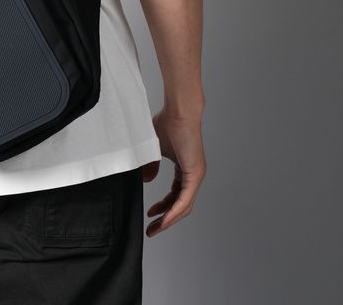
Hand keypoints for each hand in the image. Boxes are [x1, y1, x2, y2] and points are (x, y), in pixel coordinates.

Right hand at [141, 106, 205, 236]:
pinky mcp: (195, 174)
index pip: (175, 194)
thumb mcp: (153, 149)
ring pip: (184, 206)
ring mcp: (196, 175)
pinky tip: (164, 219)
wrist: (178, 112)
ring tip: (155, 229)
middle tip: (152, 229)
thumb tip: (146, 180)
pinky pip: (185, 199)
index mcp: (185, 168)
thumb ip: (150, 166)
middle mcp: (193, 174)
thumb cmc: (167, 123)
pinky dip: (174, 211)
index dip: (163, 206)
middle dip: (165, 219)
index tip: (150, 213)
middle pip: (181, 205)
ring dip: (169, 219)